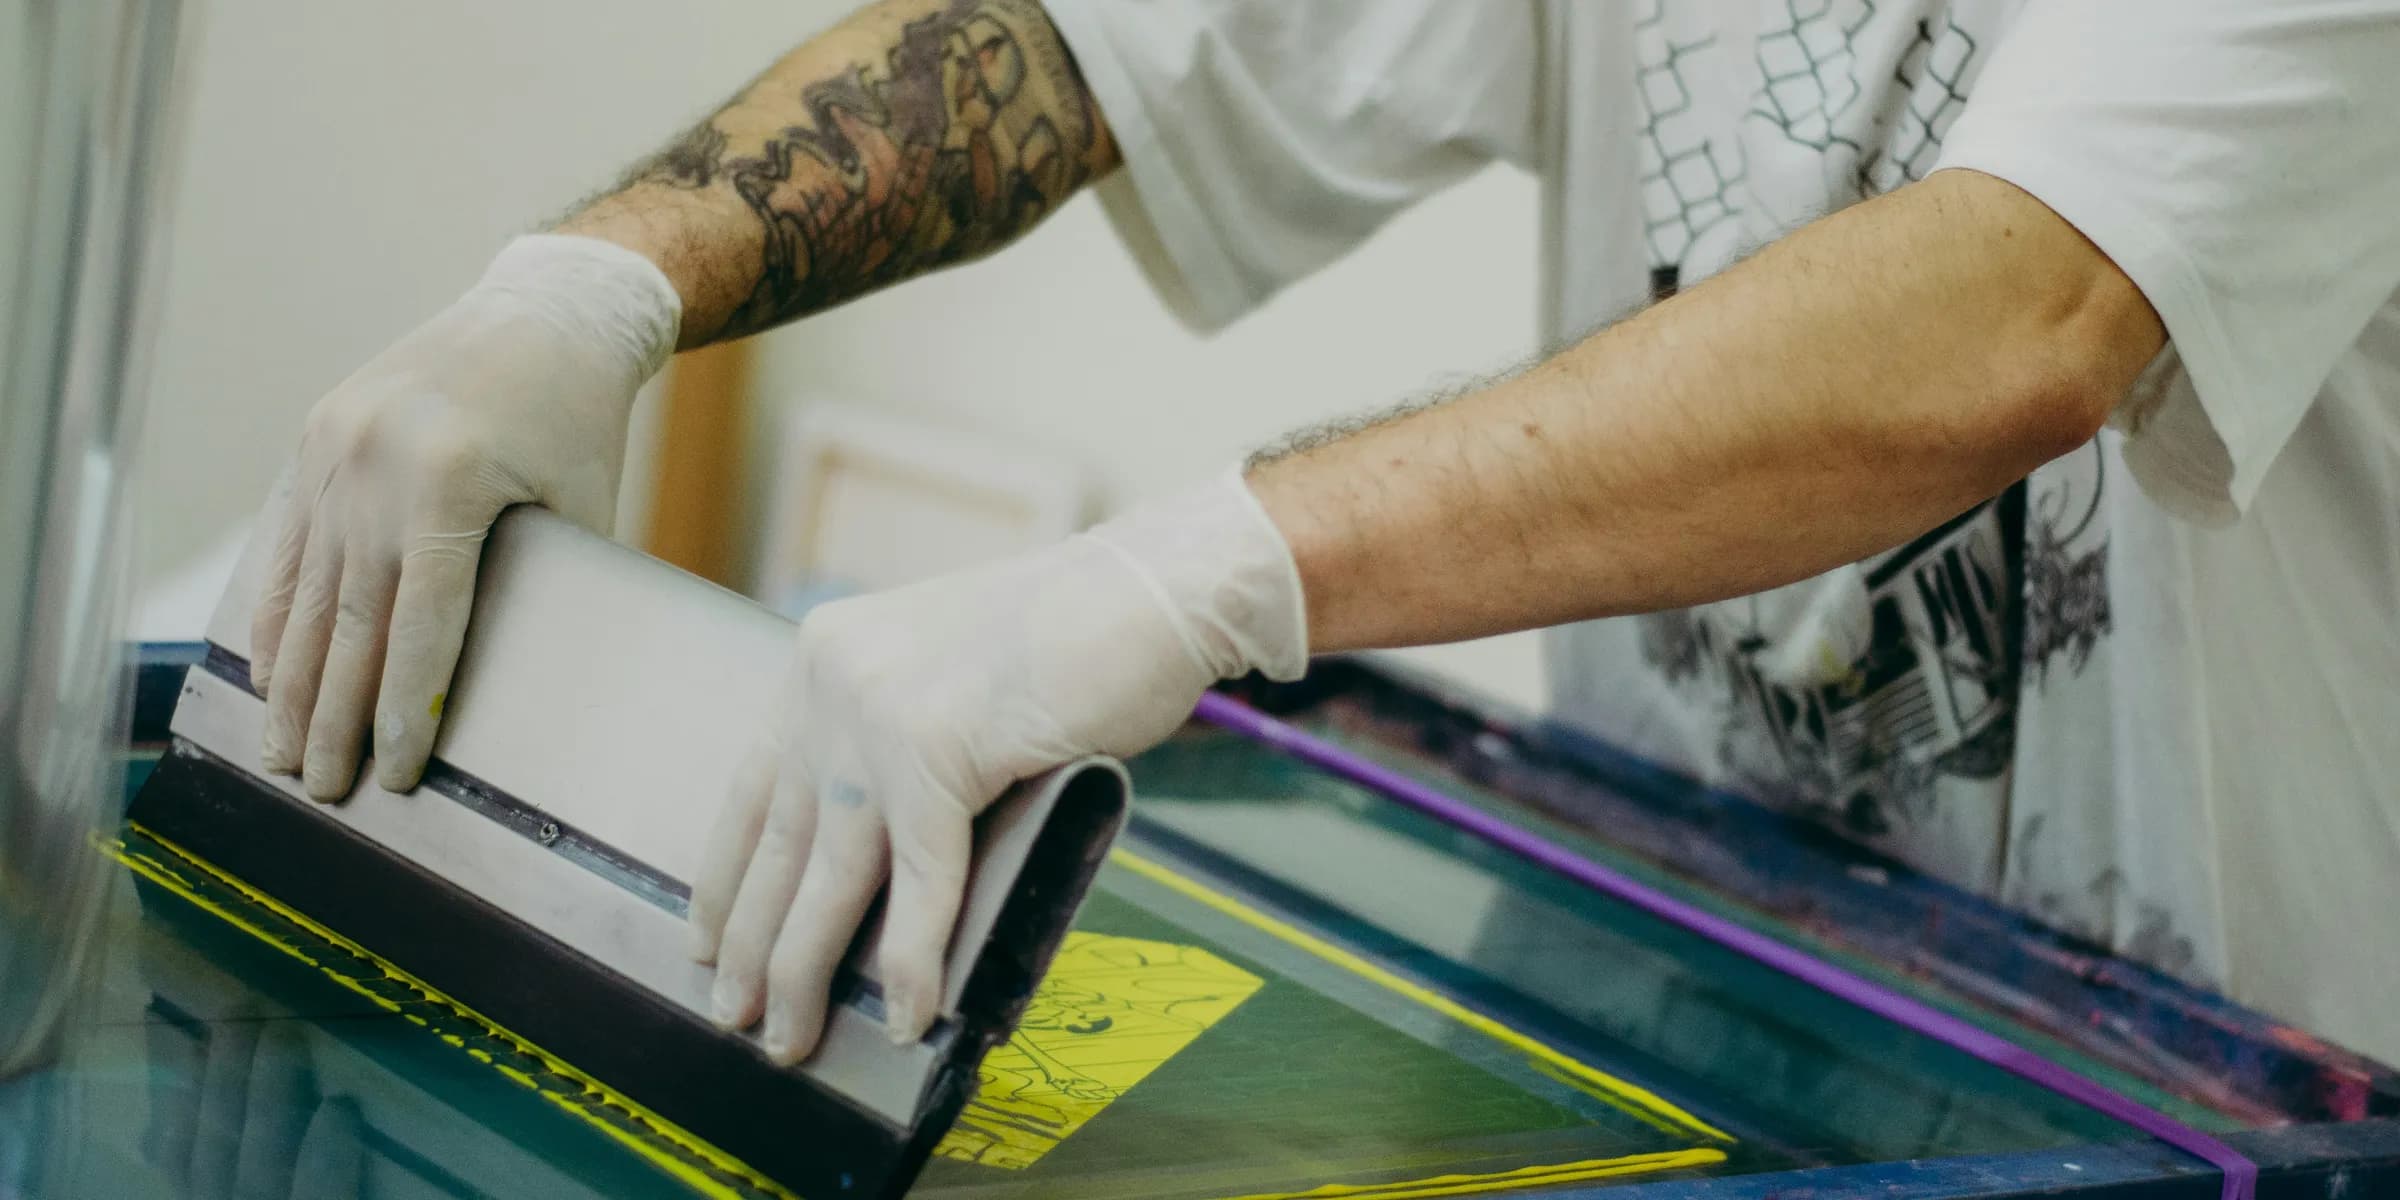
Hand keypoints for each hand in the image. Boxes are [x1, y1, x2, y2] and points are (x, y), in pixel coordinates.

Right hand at [250, 235, 680, 799]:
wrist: (543, 315)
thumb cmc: (579, 422)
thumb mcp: (581, 508)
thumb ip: (540, 591)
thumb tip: (513, 694)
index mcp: (446, 483)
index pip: (417, 628)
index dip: (401, 711)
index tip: (390, 776)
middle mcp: (374, 467)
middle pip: (348, 623)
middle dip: (332, 717)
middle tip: (320, 790)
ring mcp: (333, 449)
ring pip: (304, 591)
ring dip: (290, 680)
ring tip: (281, 752)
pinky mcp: (314, 438)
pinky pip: (287, 544)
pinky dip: (275, 613)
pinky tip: (267, 672)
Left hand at [687, 470, 1306, 1063]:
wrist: (1152, 589)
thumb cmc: (1073, 639)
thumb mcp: (950, 684)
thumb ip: (900, 750)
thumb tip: (876, 867)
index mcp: (826, 658)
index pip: (753, 789)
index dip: (728, 878)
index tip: (710, 942)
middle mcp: (833, 679)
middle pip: (781, 842)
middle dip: (755, 944)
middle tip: (738, 1016)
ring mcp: (879, 711)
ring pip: (832, 874)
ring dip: (807, 971)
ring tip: (796, 1039)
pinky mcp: (938, 748)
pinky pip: (921, 881)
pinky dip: (913, 960)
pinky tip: (909, 1014)